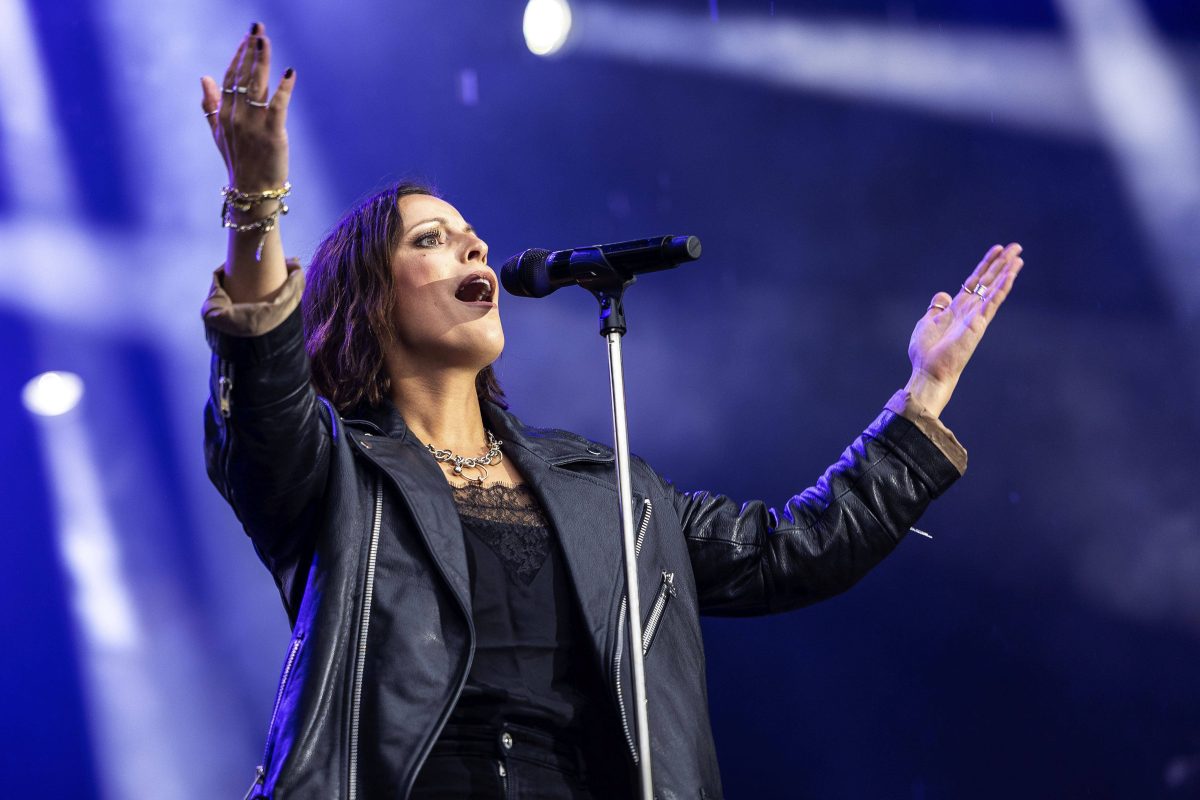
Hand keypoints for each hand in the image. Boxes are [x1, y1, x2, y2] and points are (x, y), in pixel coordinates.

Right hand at [200, 22, 293, 190]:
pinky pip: (278, 107)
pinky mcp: (273, 135)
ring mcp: (253, 125)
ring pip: (257, 86)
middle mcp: (236, 116)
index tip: (247, 36)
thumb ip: (210, 104)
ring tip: (266, 40)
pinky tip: (290, 73)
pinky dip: (284, 90)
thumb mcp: (218, 133)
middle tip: (258, 27)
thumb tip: (204, 77)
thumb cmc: (238, 161)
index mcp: (224, 114)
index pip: (230, 77)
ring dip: (261, 61)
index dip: (238, 55)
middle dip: (250, 50)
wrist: (252, 191)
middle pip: (242, 76)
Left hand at [904, 243, 1024, 417]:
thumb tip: (944, 295)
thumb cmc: (926, 352)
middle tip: (1016, 247)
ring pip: (994, 289)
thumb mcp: (927, 322)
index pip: (975, 281)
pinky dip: (1001, 288)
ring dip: (1007, 273)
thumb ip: (937, 308)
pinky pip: (992, 303)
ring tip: (1018, 257)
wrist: (929, 371)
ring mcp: (976, 317)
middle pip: (989, 281)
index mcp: (958, 308)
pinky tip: (1010, 275)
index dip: (986, 265)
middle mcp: (970, 310)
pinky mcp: (977, 324)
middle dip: (1002, 264)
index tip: (998, 249)